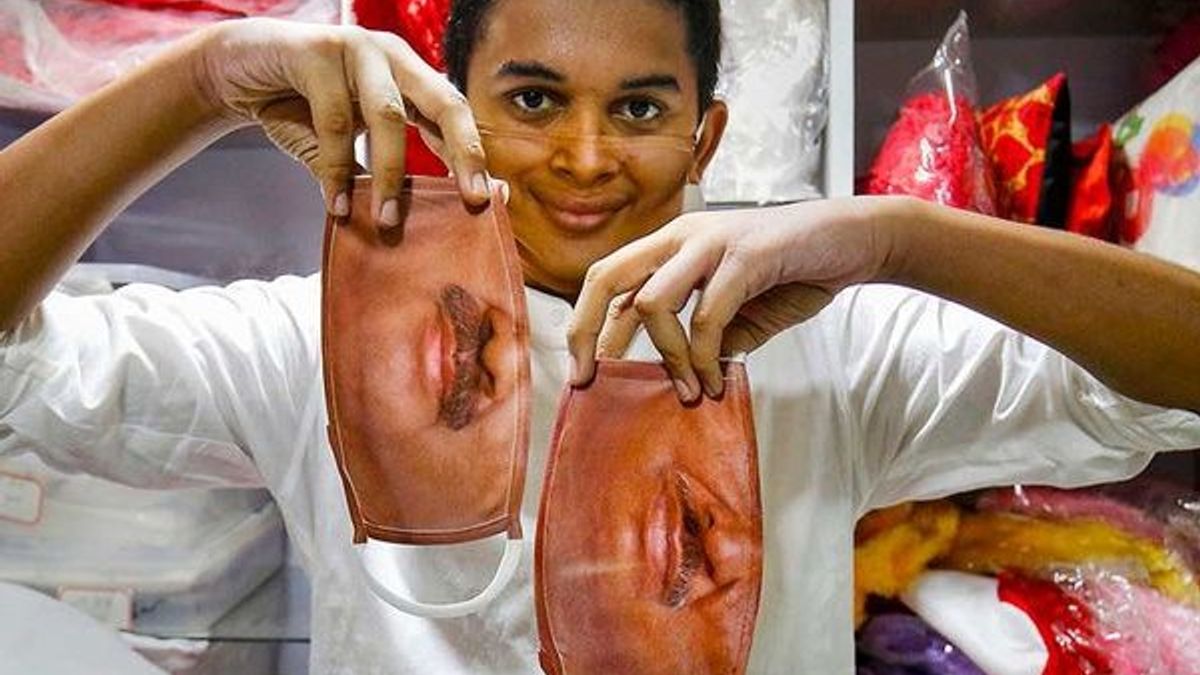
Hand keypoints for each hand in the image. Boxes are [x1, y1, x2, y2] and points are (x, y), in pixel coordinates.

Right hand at [192, 18, 489, 224]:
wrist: (234, 70)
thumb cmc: (299, 108)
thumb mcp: (347, 144)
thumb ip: (379, 171)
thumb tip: (420, 216)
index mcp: (409, 77)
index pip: (454, 115)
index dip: (473, 155)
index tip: (488, 199)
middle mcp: (393, 57)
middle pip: (445, 102)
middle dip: (463, 152)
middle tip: (470, 199)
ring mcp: (357, 48)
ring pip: (387, 115)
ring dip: (388, 174)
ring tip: (385, 221)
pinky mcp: (316, 50)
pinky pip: (334, 117)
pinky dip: (337, 165)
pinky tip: (335, 201)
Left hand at [567, 197, 897, 400]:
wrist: (853, 239)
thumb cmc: (794, 271)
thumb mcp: (739, 312)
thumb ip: (706, 336)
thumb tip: (680, 375)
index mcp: (672, 245)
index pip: (607, 280)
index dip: (585, 325)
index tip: (584, 373)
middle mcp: (681, 235)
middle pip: (606, 277)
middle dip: (588, 332)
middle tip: (593, 379)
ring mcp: (710, 241)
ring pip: (652, 302)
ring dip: (667, 357)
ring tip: (689, 389)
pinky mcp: (745, 254)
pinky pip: (707, 315)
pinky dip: (705, 355)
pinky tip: (716, 378)